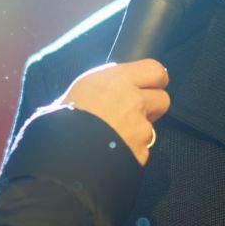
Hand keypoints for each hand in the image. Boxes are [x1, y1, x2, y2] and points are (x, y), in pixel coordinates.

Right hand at [53, 59, 170, 164]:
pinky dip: (131, 153)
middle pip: (163, 99)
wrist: (64, 154)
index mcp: (117, 80)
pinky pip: (141, 152)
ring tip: (115, 137)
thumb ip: (101, 87)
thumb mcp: (78, 90)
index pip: (155, 70)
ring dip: (139, 132)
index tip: (148, 86)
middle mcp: (133, 101)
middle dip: (152, 107)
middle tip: (134, 113)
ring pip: (151, 128)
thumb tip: (106, 90)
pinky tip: (113, 153)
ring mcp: (140, 128)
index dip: (155, 80)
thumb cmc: (61, 119)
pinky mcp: (141, 152)